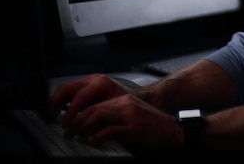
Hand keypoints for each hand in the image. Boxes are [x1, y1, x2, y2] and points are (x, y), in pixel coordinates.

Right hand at [50, 73, 133, 124]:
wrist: (135, 98)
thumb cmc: (128, 104)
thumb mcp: (115, 110)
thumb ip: (99, 116)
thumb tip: (84, 127)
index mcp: (101, 83)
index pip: (79, 96)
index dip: (70, 112)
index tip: (66, 124)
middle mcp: (93, 79)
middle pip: (67, 88)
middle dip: (56, 104)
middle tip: (53, 118)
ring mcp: (88, 81)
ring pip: (65, 89)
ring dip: (57, 102)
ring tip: (55, 116)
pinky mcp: (85, 86)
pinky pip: (69, 92)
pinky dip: (63, 101)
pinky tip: (61, 113)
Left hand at [63, 93, 181, 151]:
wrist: (174, 131)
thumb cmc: (153, 127)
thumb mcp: (132, 117)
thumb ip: (115, 118)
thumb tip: (92, 126)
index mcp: (124, 100)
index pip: (95, 102)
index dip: (80, 112)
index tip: (70, 122)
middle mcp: (126, 104)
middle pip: (93, 108)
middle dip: (77, 120)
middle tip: (69, 132)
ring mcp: (130, 115)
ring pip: (98, 116)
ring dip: (84, 128)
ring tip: (79, 137)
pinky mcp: (134, 128)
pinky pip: (109, 131)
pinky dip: (98, 138)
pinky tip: (94, 143)